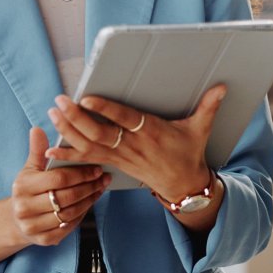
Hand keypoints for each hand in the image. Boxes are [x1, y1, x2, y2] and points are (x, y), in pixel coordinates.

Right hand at [9, 126, 109, 246]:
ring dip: (90, 200)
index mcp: (23, 187)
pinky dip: (83, 213)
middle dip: (89, 186)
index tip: (96, 167)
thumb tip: (37, 129)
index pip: (58, 179)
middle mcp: (25, 208)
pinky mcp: (45, 240)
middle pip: (67, 197)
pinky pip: (70, 226)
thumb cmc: (28, 189)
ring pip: (71, 212)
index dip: (80, 173)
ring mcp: (34, 226)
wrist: (17, 220)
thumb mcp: (30, 169)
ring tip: (100, 188)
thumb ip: (37, 150)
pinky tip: (90, 202)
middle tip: (103, 177)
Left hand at [44, 85, 226, 201]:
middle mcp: (132, 146)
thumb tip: (222, 86)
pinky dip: (68, 156)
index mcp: (151, 133)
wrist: (183, 185)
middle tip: (60, 101)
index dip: (106, 110)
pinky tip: (50, 151)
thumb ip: (208, 107)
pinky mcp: (114, 164)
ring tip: (52, 113)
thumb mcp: (200, 129)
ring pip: (90, 145)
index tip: (88, 98)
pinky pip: (88, 160)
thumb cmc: (188, 153)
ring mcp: (121, 157)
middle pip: (100, 133)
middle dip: (77, 118)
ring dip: (69, 130)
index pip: (125, 120)